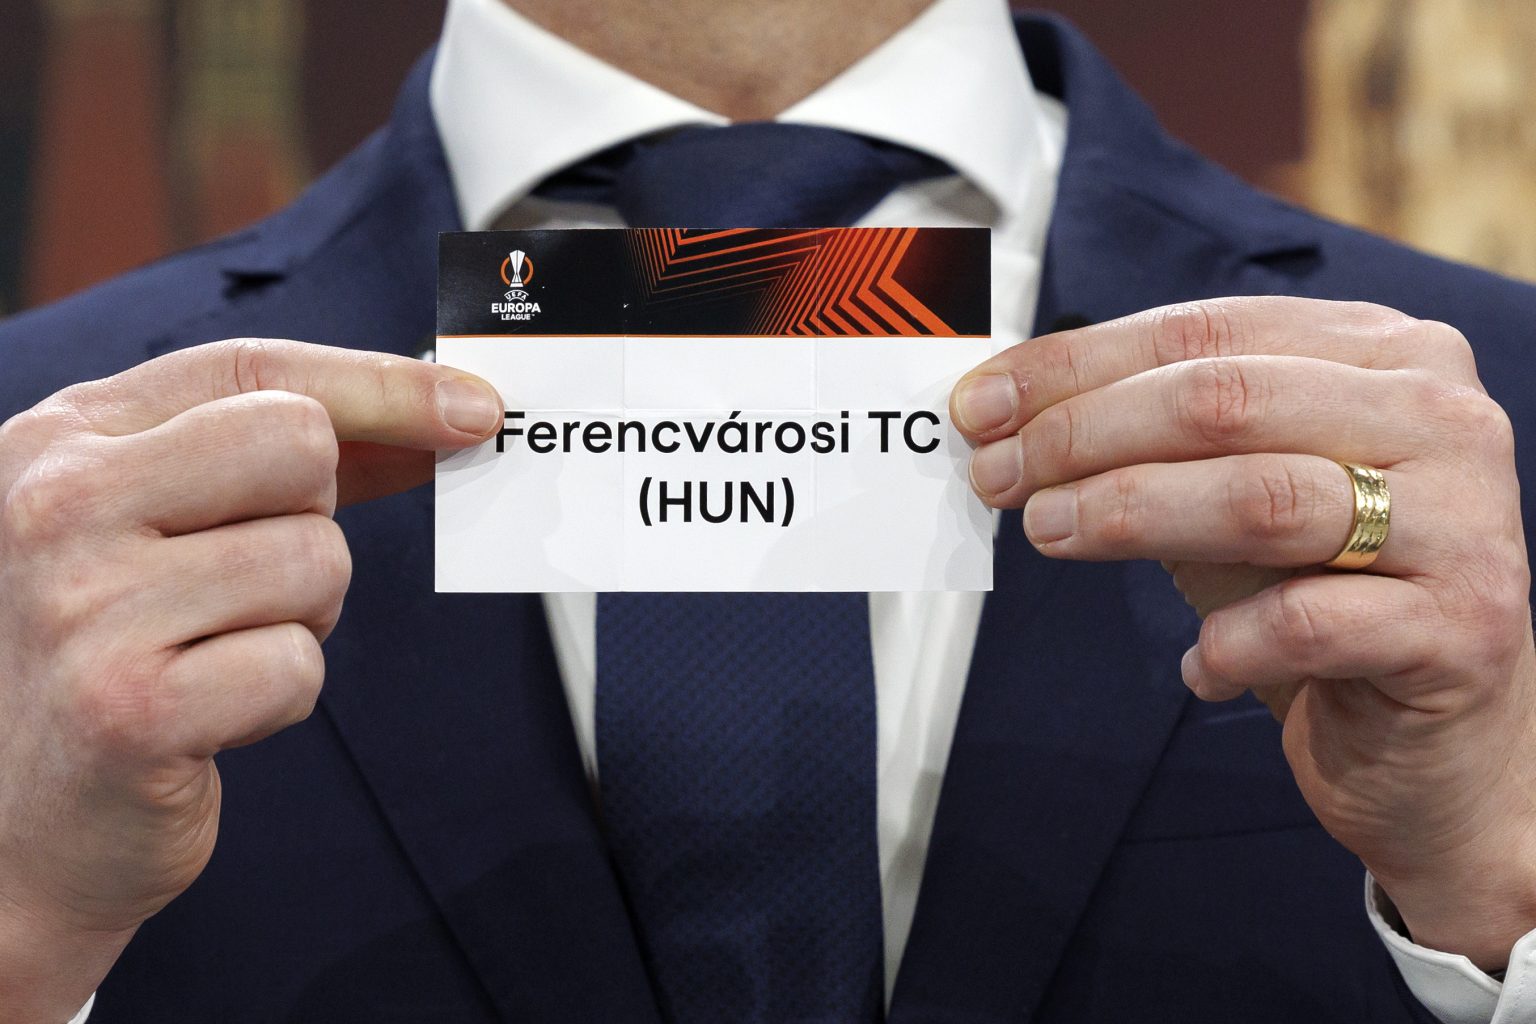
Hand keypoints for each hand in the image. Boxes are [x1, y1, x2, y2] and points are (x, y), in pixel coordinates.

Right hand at [0, 339, 501, 1020]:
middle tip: (246, 584)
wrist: (14, 825)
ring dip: (297, 619)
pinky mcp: (125, 708)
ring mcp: (82, 604)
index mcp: (62, 438)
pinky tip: (207, 713)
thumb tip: (442, 412)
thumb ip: (280, 459)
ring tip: (212, 652)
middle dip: (313, 522)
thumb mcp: (161, 523)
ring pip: (316, 560)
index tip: (474, 409)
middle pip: (301, 447)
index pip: (252, 368)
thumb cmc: (111, 655)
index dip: (381, 384)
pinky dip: (280, 696)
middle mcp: (55, 503)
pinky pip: (298, 665)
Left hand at [951, 297, 1535, 970]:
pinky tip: (1196, 667)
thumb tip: (1004, 412)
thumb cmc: (1324, 595)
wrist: (1441, 741)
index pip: (1203, 331)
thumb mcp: (1229, 493)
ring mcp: (1464, 522)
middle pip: (1223, 400)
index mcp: (1383, 354)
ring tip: (1049, 533)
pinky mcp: (1460, 629)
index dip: (1074, 365)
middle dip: (1083, 434)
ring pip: (1262, 497)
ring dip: (1127, 514)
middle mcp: (1438, 419)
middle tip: (998, 475)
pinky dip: (1225, 644)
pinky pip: (1308, 622)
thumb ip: (1149, 439)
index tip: (981, 405)